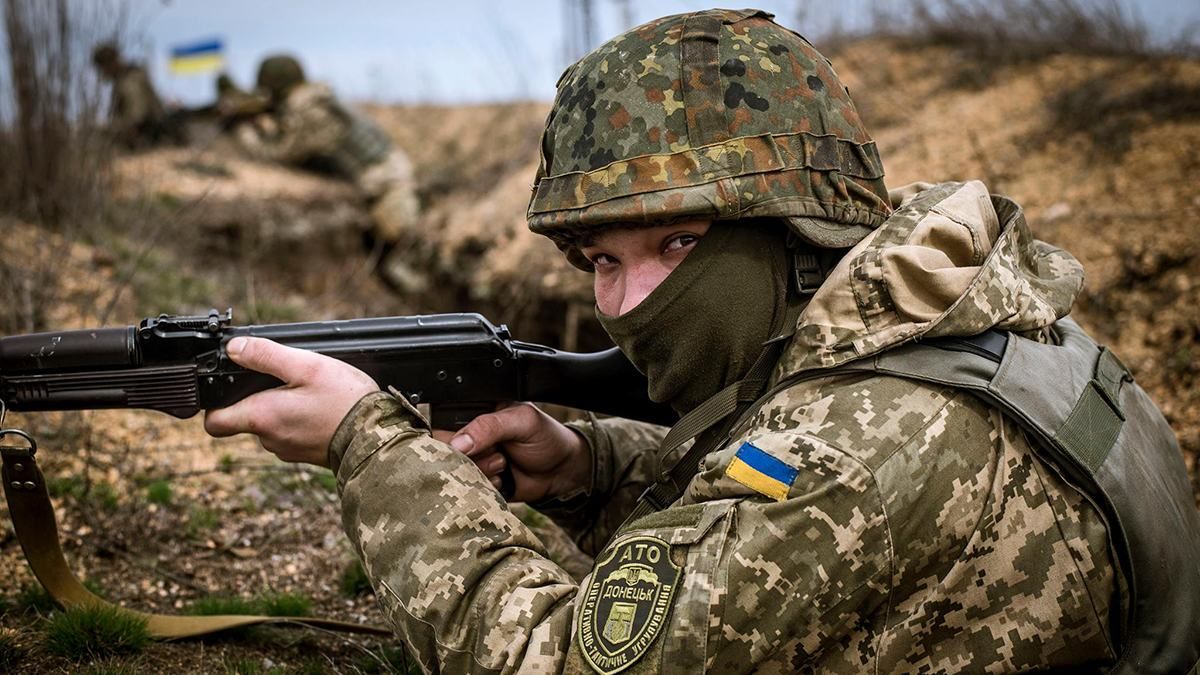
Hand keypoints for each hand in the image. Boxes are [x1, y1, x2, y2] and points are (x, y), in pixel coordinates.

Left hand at [204, 337, 378, 465]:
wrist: (377, 436)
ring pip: (271, 427)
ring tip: (310, 393)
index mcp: (261, 417)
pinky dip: (300, 421)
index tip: (231, 387)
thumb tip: (234, 348)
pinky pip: (292, 435)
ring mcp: (288, 450)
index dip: (215, 405)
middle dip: (258, 400)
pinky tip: (321, 409)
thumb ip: (266, 355)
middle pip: (245, 420)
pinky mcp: (307, 454)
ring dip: (282, 410)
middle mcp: (269, 439)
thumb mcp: (306, 365)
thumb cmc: (344, 401)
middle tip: (285, 381)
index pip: (214, 423)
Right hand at [433, 403, 589, 502]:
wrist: (562, 472)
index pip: (442, 423)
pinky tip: (503, 478)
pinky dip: (486, 486)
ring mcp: (472, 461)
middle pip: (444, 451)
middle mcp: (468, 437)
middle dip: (470, 456)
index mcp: (475, 413)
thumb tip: (458, 443)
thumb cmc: (546, 438)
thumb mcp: (521, 421)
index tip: (466, 445)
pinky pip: (468, 490)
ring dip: (481, 471)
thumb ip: (489, 426)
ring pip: (455, 473)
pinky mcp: (478, 483)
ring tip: (504, 463)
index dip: (450, 436)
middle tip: (497, 452)